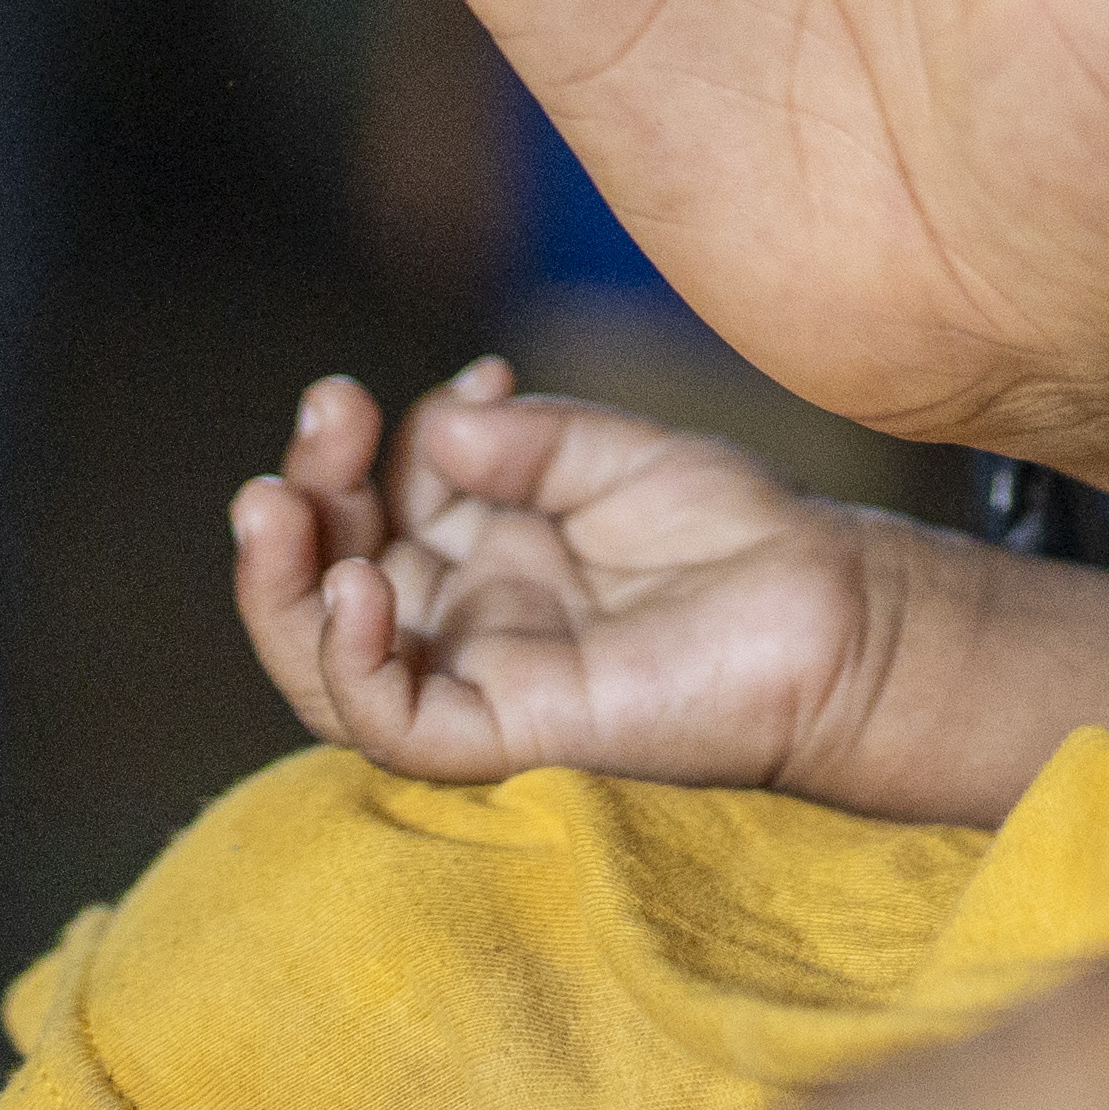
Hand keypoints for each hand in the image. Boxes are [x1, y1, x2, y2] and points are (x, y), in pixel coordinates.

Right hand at [230, 362, 903, 809]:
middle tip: (329, 408)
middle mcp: (462, 619)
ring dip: (280, 585)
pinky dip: (351, 659)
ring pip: (326, 660)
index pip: (380, 502)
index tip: (476, 375)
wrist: (831, 609)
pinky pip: (392, 723)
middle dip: (308, 489)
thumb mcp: (619, 454)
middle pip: (329, 573)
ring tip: (277, 501)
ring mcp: (477, 678)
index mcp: (482, 549)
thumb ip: (526, 440)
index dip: (388, 436)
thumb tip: (432, 428)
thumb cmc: (737, 537)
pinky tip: (356, 584)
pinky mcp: (504, 735)